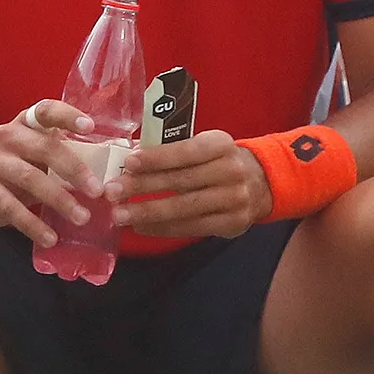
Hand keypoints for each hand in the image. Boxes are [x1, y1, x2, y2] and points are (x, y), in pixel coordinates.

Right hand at [0, 99, 108, 247]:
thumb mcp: (41, 153)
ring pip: (30, 178)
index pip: (46, 110)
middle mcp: (8, 136)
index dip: (67, 116)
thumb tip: (120, 159)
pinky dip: (33, 225)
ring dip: (59, 199)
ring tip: (82, 218)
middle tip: (98, 191)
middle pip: (44, 148)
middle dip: (74, 170)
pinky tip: (50, 238)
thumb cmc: (22, 166)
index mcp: (26, 123)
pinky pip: (11, 207)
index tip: (90, 127)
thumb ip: (70, 152)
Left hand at [111, 129, 270, 241]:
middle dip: (142, 187)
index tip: (128, 162)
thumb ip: (173, 152)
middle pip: (181, 181)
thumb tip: (129, 159)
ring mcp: (234, 199)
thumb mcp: (203, 147)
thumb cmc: (217, 161)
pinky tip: (141, 226)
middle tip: (112, 192)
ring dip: (148, 212)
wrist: (261, 183)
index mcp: (221, 145)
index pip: (186, 151)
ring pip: (184, 208)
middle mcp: (231, 171)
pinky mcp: (232, 223)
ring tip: (120, 215)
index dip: (157, 157)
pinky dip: (163, 228)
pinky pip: (191, 227)